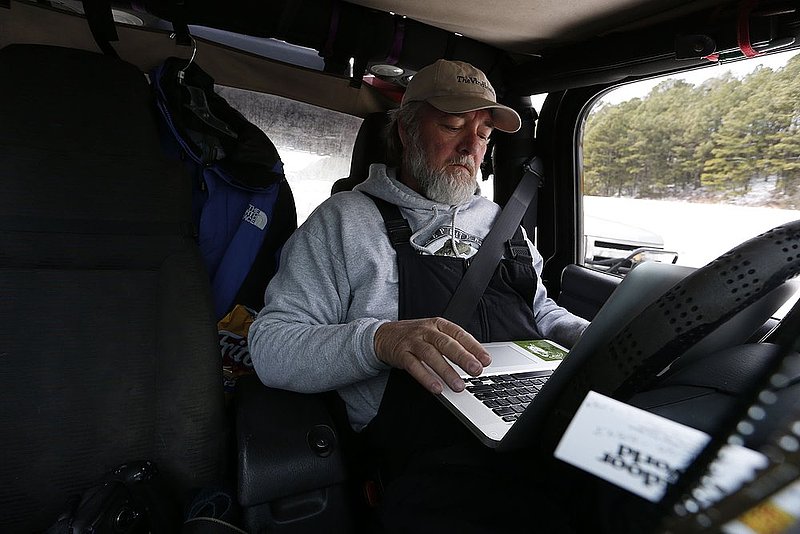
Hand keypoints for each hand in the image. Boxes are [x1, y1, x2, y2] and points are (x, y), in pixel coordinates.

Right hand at [374, 318, 491, 393]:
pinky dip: (426, 378)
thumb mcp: (434, 333)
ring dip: (446, 371)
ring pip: (431, 355)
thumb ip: (453, 344)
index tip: (486, 360)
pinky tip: (436, 387)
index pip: (459, 334)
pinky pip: (414, 366)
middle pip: (446, 343)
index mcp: (438, 324)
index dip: (474, 346)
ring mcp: (413, 342)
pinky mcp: (401, 354)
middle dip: (463, 357)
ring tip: (458, 385)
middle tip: (476, 370)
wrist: (384, 335)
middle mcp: (426, 331)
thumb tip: (476, 360)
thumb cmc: (415, 336)